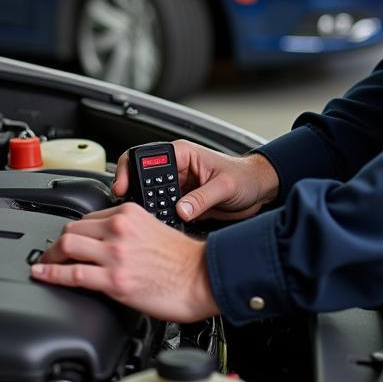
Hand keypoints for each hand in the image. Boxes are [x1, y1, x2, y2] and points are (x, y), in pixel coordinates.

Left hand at [31, 203, 218, 321]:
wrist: (201, 277)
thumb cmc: (184, 259)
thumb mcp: (154, 228)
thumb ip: (129, 230)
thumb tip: (109, 242)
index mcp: (129, 213)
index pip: (89, 217)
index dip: (75, 232)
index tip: (69, 241)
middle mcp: (119, 229)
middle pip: (72, 228)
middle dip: (58, 243)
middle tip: (51, 254)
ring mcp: (115, 254)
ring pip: (66, 246)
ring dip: (50, 256)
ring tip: (44, 265)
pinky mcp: (113, 280)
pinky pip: (72, 274)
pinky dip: (51, 274)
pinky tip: (43, 276)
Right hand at [113, 140, 278, 223]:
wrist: (259, 190)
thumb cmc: (246, 177)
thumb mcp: (225, 186)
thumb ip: (202, 198)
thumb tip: (181, 210)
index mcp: (183, 154)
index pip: (146, 157)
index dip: (129, 170)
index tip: (123, 187)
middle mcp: (177, 169)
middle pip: (143, 180)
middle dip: (136, 195)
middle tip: (132, 210)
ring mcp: (179, 188)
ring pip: (151, 198)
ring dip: (148, 209)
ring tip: (147, 221)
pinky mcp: (183, 204)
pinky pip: (163, 212)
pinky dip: (159, 220)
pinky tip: (159, 228)